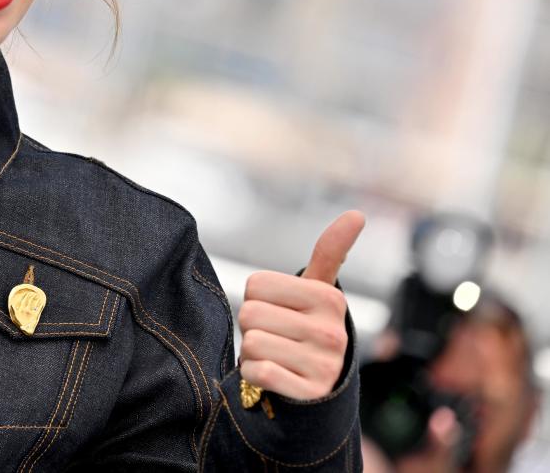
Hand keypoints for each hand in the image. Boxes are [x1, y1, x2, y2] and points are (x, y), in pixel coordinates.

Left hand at [237, 210, 364, 399]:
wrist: (322, 385)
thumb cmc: (309, 326)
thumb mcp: (320, 290)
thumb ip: (331, 252)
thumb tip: (356, 213)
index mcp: (329, 297)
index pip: (255, 285)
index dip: (258, 298)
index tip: (281, 310)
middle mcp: (332, 330)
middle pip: (249, 314)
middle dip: (254, 326)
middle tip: (277, 336)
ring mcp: (323, 364)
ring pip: (251, 343)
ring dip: (254, 352)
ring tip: (278, 355)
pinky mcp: (308, 392)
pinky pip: (256, 372)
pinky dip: (254, 374)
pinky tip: (275, 375)